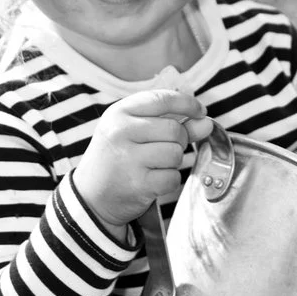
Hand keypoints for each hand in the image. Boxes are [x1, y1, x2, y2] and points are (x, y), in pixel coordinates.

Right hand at [70, 89, 214, 231]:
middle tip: (161, 149)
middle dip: (179, 140)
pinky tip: (151, 181)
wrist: (91, 196)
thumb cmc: (116, 158)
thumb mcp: (135, 132)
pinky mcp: (138, 183)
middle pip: (175, 129)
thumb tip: (206, 122)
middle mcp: (120, 132)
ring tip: (152, 166)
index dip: (188, 104)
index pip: (162, 99)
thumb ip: (171, 123)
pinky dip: (168, 181)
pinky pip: (173, 177)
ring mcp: (128, 158)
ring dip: (172, 162)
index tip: (199, 112)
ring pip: (176, 153)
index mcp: (118, 113)